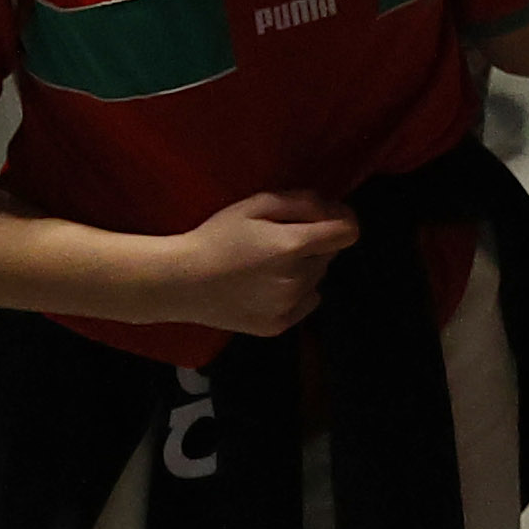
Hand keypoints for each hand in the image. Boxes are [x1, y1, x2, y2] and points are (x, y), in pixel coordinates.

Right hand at [144, 188, 358, 337]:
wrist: (180, 282)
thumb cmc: (217, 236)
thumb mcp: (257, 204)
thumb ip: (304, 203)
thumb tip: (337, 210)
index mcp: (292, 246)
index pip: (348, 232)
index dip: (340, 220)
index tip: (324, 219)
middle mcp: (297, 279)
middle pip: (330, 254)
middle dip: (314, 244)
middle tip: (279, 241)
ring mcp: (289, 306)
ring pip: (318, 277)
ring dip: (304, 268)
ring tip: (267, 265)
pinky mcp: (279, 325)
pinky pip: (308, 301)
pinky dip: (297, 292)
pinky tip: (267, 286)